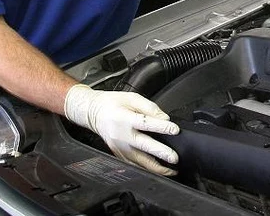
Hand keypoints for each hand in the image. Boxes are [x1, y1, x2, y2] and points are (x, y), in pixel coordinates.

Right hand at [63, 84, 179, 174]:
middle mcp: (121, 136)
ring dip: (156, 167)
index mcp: (124, 119)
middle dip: (160, 153)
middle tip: (174, 158)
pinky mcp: (119, 155)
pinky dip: (146, 169)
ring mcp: (119, 148)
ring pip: (139, 161)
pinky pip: (134, 165)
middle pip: (143, 146)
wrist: (95, 113)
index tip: (175, 130)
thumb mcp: (132, 98)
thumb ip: (150, 107)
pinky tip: (157, 171)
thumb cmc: (113, 104)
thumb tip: (164, 118)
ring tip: (170, 170)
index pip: (145, 124)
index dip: (161, 127)